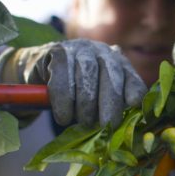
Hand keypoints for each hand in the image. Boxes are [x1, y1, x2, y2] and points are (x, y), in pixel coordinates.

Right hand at [0, 39, 146, 126]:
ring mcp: (80, 48)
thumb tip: (123, 126)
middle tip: (107, 124)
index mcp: (119, 63)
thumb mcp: (97, 100)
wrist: (40, 75)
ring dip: (86, 103)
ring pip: (87, 75)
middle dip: (110, 102)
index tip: (133, 104)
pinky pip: (62, 76)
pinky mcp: (57, 51)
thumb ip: (112, 107)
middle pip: (111, 75)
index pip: (130, 76)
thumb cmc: (75, 93)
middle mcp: (103, 51)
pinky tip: (63, 117)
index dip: (133, 90)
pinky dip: (63, 100)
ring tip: (82, 121)